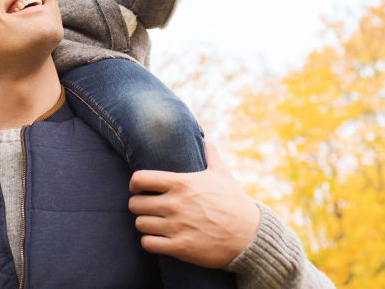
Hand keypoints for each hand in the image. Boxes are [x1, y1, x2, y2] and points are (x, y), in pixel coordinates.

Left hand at [128, 141, 259, 267]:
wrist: (249, 235)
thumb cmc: (233, 202)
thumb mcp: (221, 174)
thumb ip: (210, 153)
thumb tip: (205, 136)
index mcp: (181, 183)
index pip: (139, 179)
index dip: (135, 184)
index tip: (139, 189)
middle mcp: (175, 204)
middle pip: (134, 204)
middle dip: (139, 206)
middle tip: (148, 209)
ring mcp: (177, 226)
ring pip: (140, 224)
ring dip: (146, 225)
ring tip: (155, 224)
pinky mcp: (180, 247)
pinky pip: (148, 244)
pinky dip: (150, 242)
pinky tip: (159, 239)